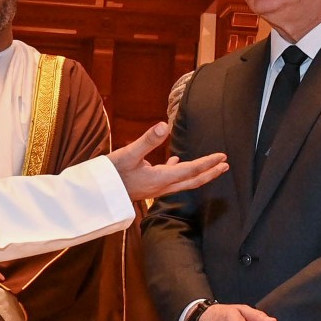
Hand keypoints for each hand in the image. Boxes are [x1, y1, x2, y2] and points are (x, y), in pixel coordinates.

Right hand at [109, 124, 227, 200]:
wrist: (95, 195)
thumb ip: (147, 140)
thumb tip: (164, 125)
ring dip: (198, 174)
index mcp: (160, 179)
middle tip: (225, 165)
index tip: (222, 157)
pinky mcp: (148, 186)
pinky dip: (177, 171)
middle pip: (192, 181)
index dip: (208, 163)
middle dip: (210, 173)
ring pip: (183, 182)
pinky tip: (176, 162)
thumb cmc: (111, 174)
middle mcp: (161, 186)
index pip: (190, 170)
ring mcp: (155, 188)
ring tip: (210, 167)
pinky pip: (169, 180)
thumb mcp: (128, 154)